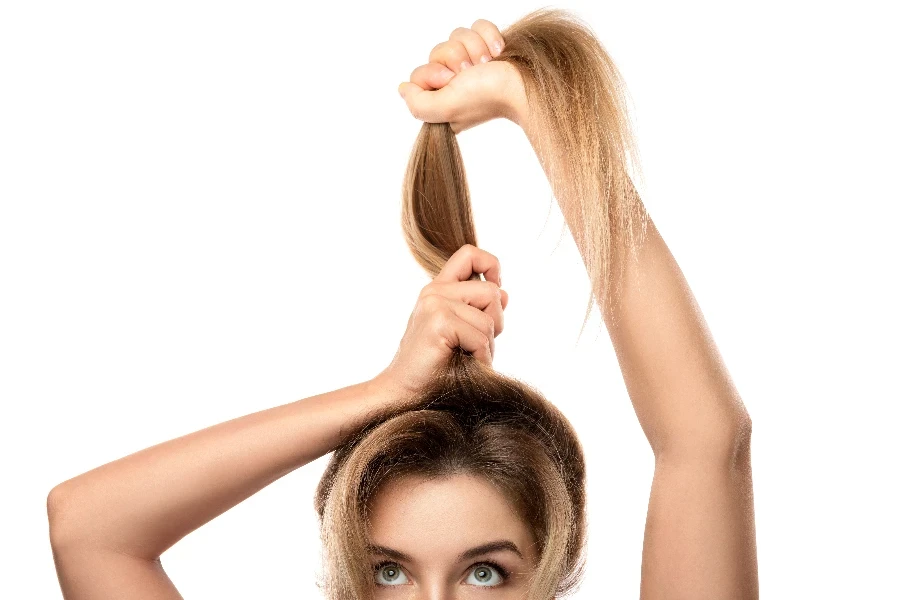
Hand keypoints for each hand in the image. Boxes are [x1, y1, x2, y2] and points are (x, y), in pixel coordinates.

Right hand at [374, 244, 509, 398]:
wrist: (404, 394)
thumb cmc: (434, 368)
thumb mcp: (460, 331)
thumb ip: (479, 309)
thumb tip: (504, 291)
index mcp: (438, 289)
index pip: (469, 254)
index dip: (491, 265)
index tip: (496, 289)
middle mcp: (434, 292)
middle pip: (491, 292)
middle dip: (496, 323)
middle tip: (477, 346)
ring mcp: (434, 305)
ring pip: (489, 320)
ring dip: (487, 347)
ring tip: (468, 359)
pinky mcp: (438, 323)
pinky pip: (481, 338)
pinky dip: (481, 358)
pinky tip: (466, 367)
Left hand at [397, 19, 527, 133]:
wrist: (522, 85)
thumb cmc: (487, 98)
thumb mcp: (445, 108)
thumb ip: (417, 104)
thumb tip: (404, 88)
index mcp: (443, 99)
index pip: (420, 74)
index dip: (432, 73)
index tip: (450, 80)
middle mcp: (457, 82)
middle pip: (437, 51)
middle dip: (456, 58)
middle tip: (471, 73)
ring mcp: (474, 63)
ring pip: (456, 36)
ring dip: (474, 48)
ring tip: (487, 64)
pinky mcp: (489, 46)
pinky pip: (477, 26)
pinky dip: (488, 35)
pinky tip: (498, 52)